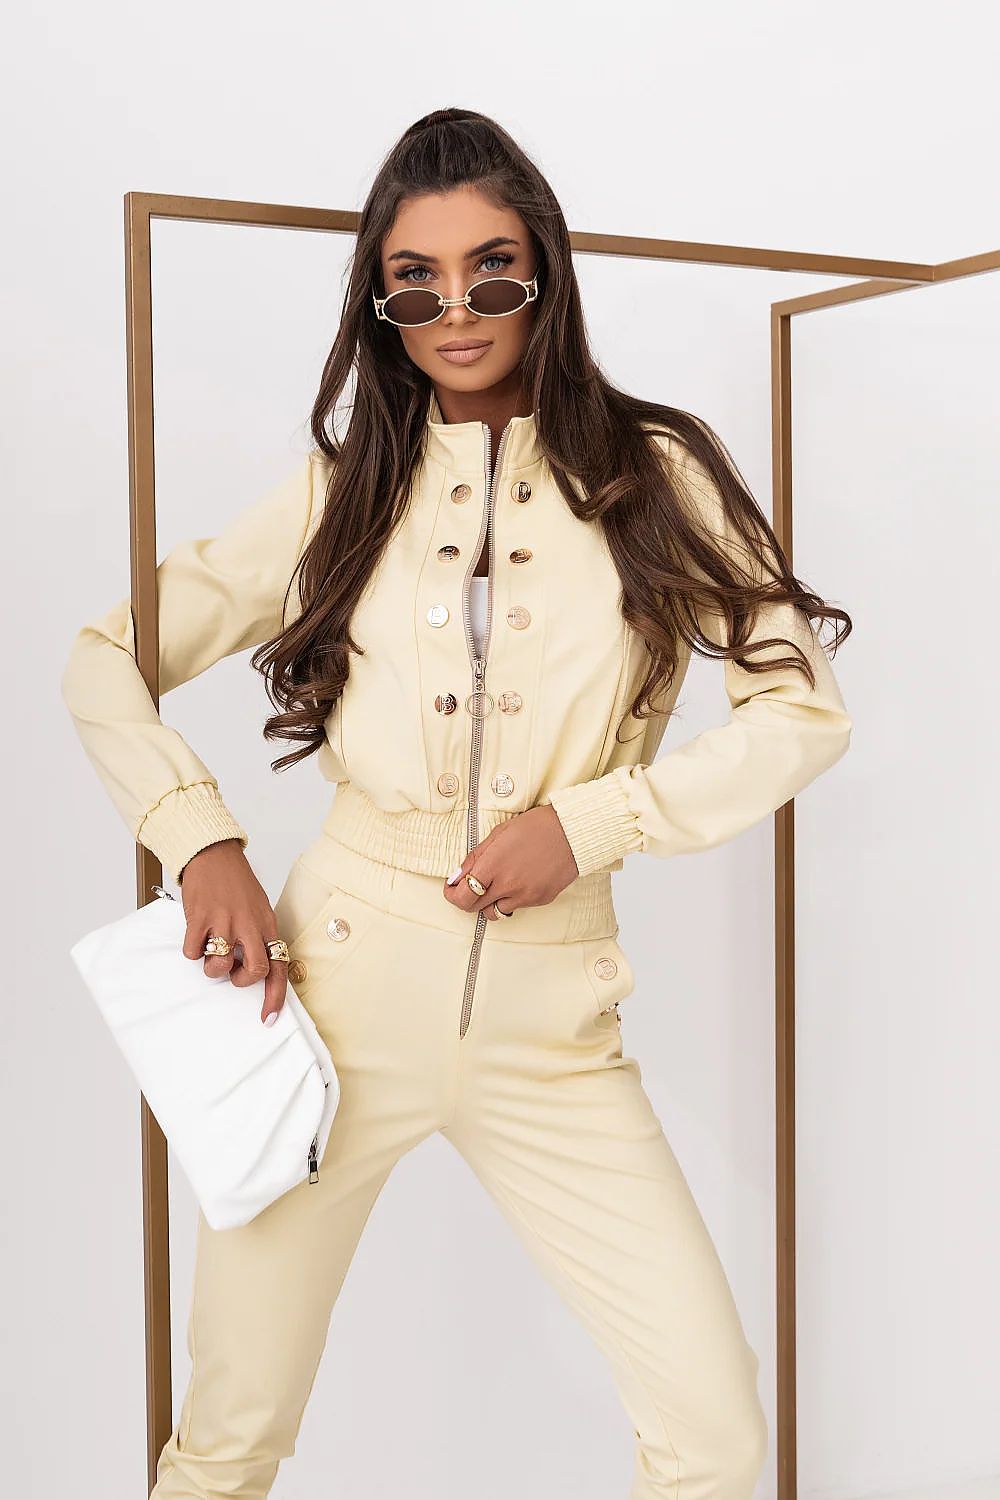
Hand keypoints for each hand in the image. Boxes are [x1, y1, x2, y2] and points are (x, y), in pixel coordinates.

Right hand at [178, 839, 286, 1024]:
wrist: (214, 855)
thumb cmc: (237, 884)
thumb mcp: (259, 909)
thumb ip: (259, 937)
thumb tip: (257, 969)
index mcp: (267, 924)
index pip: (278, 966)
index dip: (275, 997)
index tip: (268, 1018)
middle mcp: (249, 925)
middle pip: (254, 970)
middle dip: (242, 980)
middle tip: (233, 972)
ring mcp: (224, 921)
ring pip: (219, 966)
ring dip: (212, 966)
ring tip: (212, 947)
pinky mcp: (199, 918)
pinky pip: (192, 952)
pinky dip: (192, 950)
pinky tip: (196, 935)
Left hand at [442, 805, 578, 919]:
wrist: (571, 832)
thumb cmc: (536, 827)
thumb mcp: (498, 834)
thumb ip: (475, 857)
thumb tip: (458, 875)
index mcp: (493, 865)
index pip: (462, 896)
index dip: (452, 895)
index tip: (451, 889)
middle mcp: (507, 884)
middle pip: (474, 907)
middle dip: (467, 899)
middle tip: (469, 888)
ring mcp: (525, 895)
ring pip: (494, 912)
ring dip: (489, 902)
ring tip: (496, 886)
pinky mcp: (539, 900)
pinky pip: (516, 907)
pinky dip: (511, 899)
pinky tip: (517, 882)